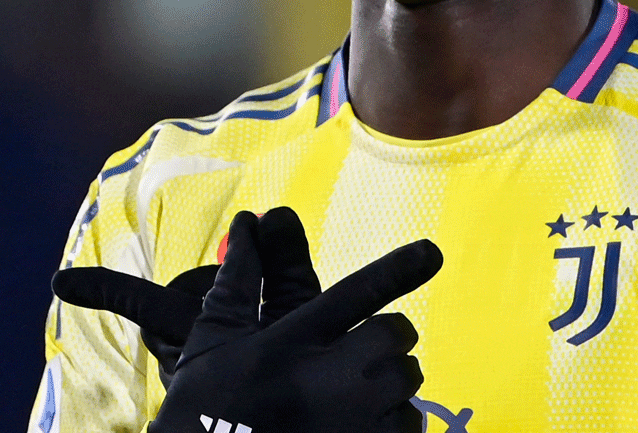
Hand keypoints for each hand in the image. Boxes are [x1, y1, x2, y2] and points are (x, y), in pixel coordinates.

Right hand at [53, 207, 440, 432]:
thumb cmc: (206, 409)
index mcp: (288, 344)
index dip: (396, 270)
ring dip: (388, 382)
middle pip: (391, 336)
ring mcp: (351, 424)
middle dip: (385, 338)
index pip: (352, 295)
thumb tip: (248, 224)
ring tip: (352, 396)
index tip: (431, 252)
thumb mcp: (213, 343)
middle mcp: (325, 382)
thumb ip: (238, 282)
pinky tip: (357, 426)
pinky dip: (391, 422)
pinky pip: (409, 426)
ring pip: (405, 381)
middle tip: (359, 352)